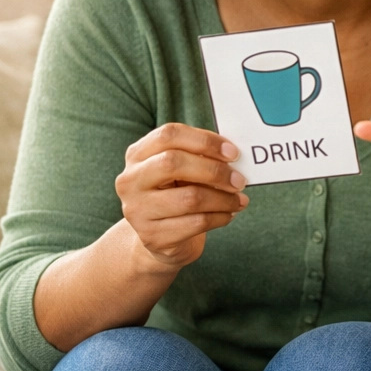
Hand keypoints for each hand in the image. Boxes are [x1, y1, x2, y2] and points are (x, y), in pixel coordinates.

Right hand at [115, 123, 247, 271]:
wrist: (158, 236)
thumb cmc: (176, 194)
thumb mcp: (181, 171)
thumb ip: (200, 158)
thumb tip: (233, 156)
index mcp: (138, 154)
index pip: (169, 135)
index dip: (204, 141)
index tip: (232, 152)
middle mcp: (131, 180)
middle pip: (173, 163)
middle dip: (214, 171)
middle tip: (239, 180)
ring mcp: (137, 210)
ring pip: (189, 198)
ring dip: (224, 199)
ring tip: (239, 200)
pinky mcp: (152, 236)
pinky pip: (196, 223)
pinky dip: (220, 217)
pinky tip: (228, 214)